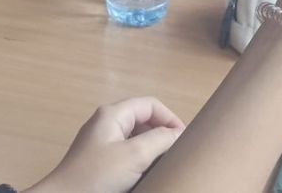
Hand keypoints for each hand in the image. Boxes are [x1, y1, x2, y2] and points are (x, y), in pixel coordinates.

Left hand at [26, 97, 184, 192]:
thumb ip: (160, 139)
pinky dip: (140, 161)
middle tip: (176, 154)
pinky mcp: (99, 162)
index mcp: (112, 114)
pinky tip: (146, 174)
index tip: (183, 140)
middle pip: (143, 120)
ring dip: (152, 149)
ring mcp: (101, 143)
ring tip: (164, 164)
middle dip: (162, 134)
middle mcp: (106, 124)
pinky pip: (126, 154)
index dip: (170, 118)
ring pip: (136, 139)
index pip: (150, 105)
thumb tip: (178, 133)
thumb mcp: (134, 155)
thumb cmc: (97, 175)